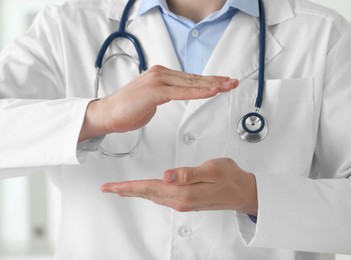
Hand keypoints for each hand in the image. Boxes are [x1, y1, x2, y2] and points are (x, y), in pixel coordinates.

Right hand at [79, 65, 237, 140]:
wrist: (108, 114)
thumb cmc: (127, 109)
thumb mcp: (152, 100)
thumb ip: (166, 95)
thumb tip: (175, 95)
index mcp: (162, 76)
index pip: (190, 78)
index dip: (209, 80)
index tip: (224, 82)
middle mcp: (161, 74)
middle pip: (194, 78)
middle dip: (216, 80)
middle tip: (233, 82)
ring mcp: (158, 81)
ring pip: (191, 84)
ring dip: (212, 85)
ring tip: (228, 86)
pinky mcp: (155, 92)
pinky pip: (181, 93)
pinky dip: (198, 93)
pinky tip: (211, 91)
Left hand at [101, 158, 257, 215]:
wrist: (243, 192)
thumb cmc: (230, 178)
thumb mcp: (212, 169)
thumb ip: (188, 173)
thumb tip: (167, 175)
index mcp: (184, 191)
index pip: (150, 187)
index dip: (129, 186)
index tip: (111, 187)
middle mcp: (181, 200)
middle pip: (147, 194)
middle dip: (126, 191)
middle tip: (108, 189)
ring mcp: (183, 203)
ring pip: (153, 196)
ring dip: (136, 192)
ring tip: (121, 189)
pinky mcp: (187, 201)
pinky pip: (161, 198)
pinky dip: (148, 193)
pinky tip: (145, 191)